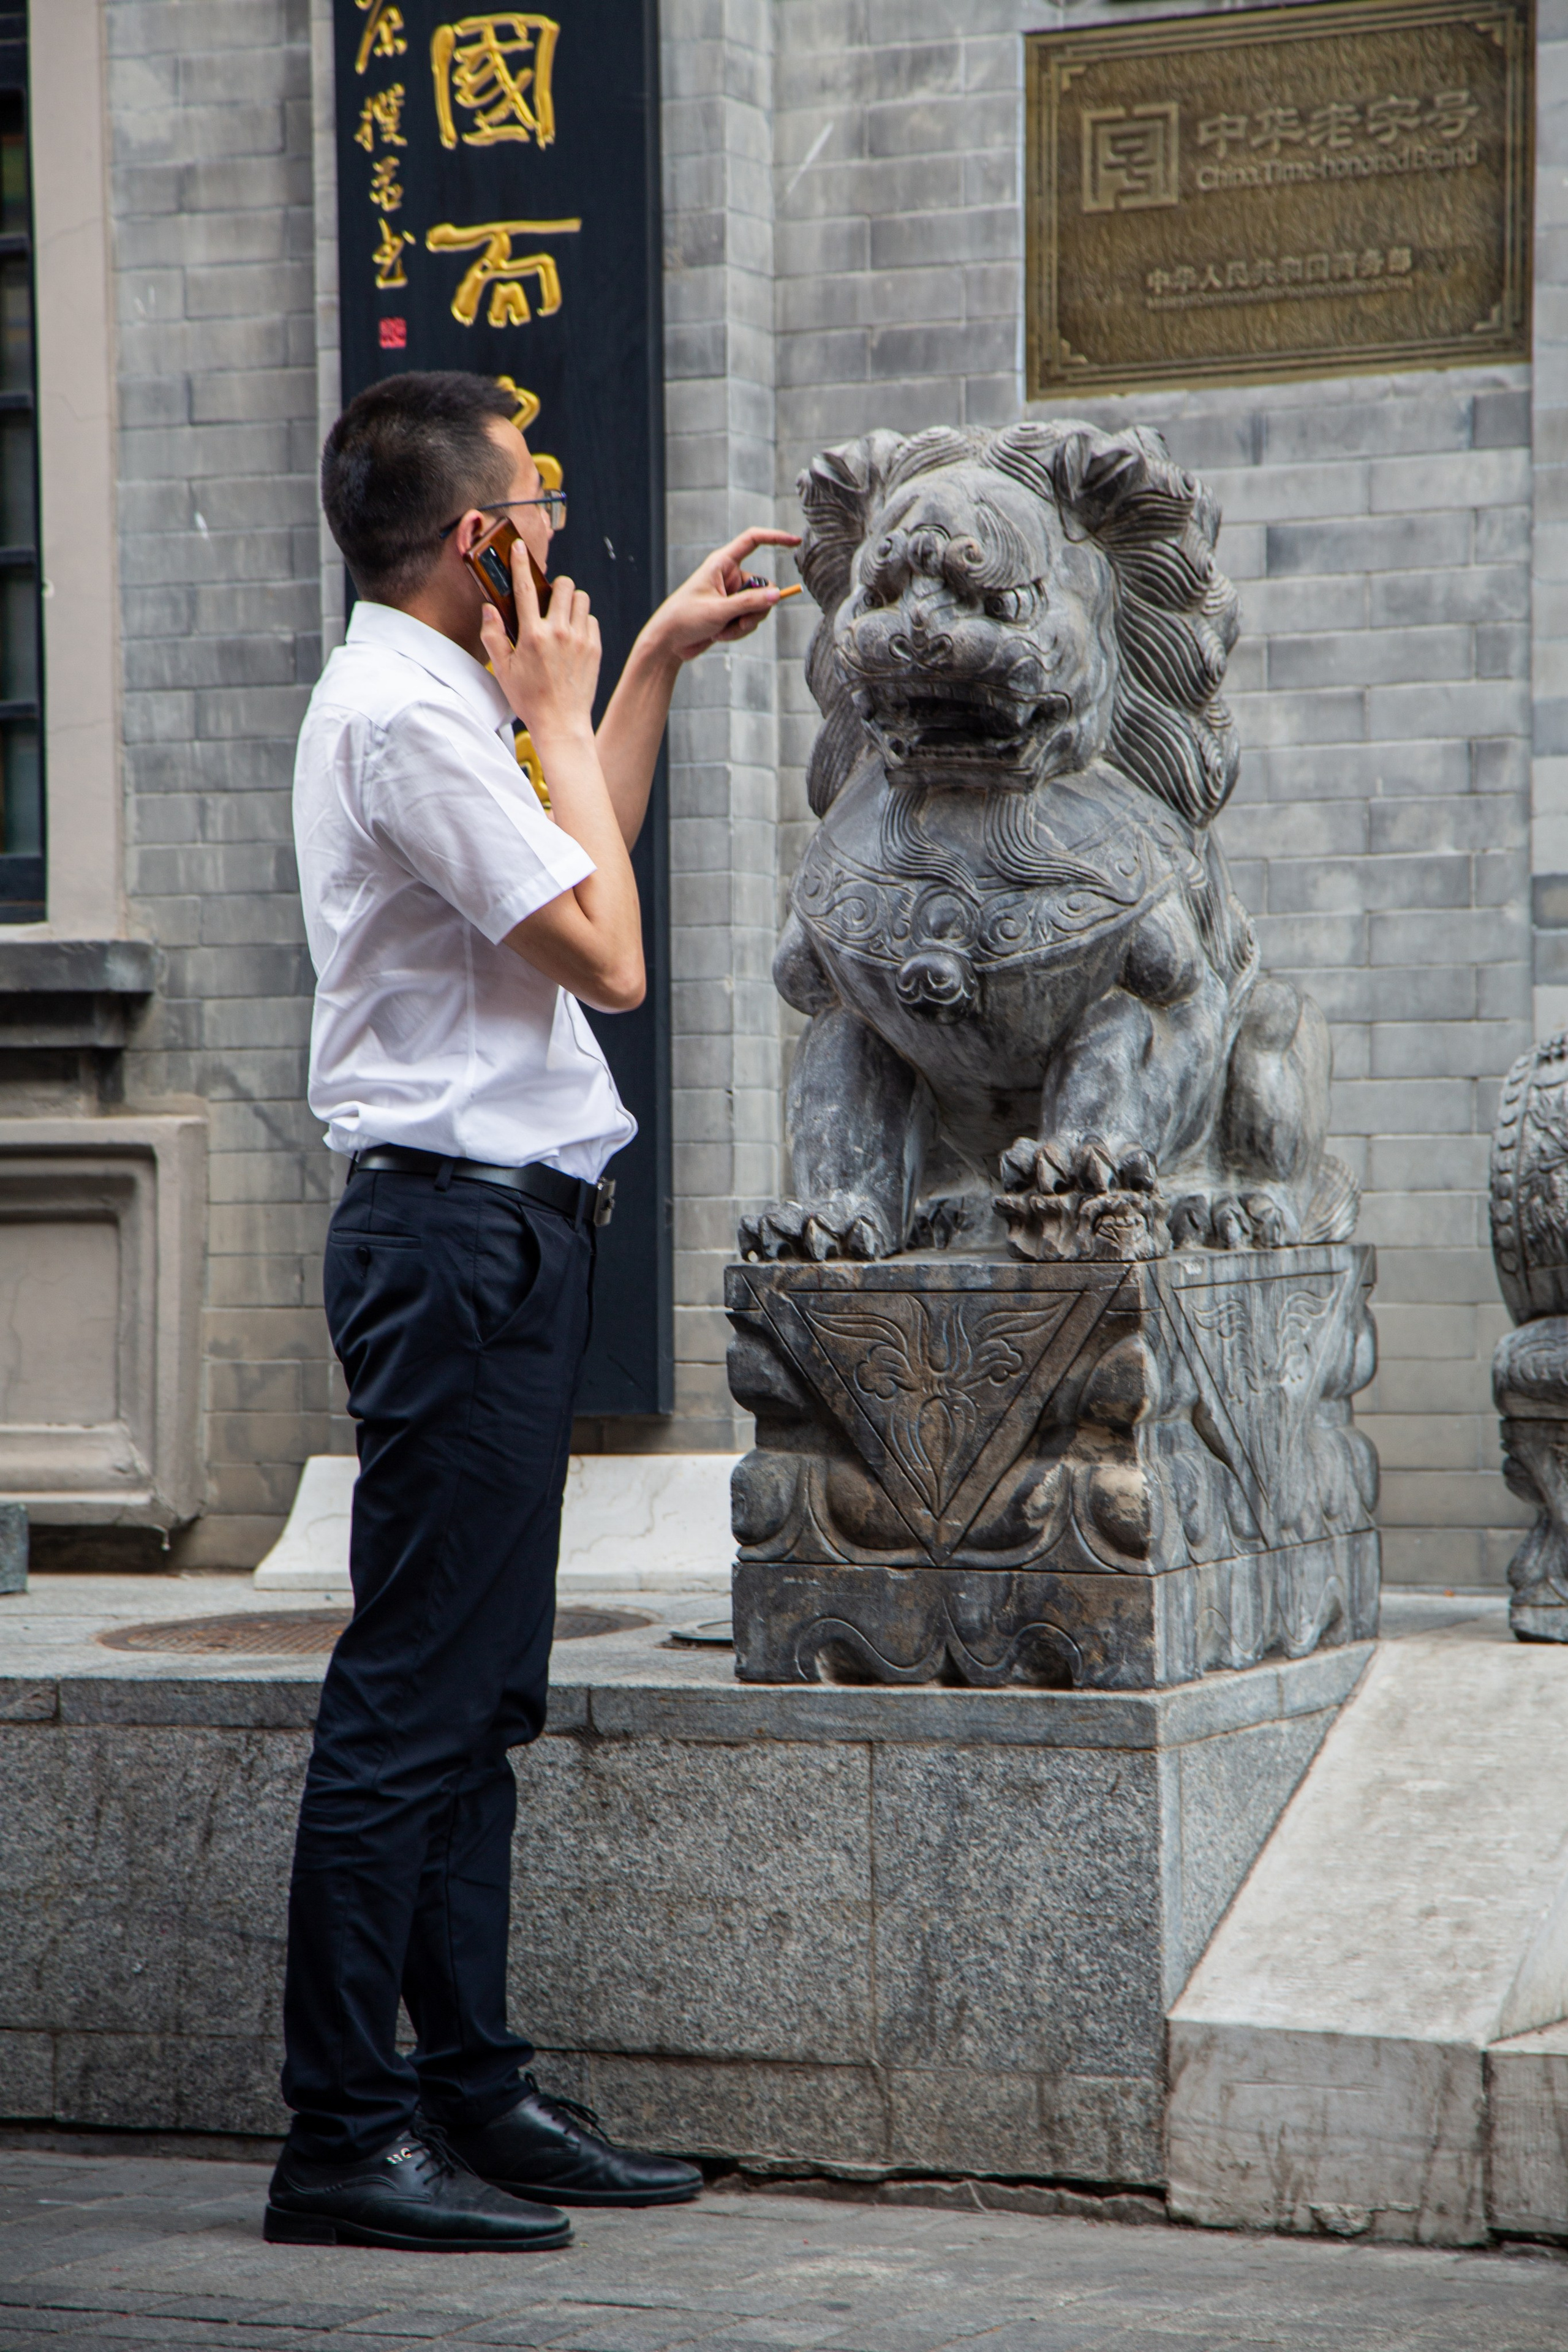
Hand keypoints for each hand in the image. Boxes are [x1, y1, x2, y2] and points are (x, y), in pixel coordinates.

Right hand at [481, 543, 601, 744]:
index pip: (525, 589)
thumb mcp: (503, 670)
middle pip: (564, 585)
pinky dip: (583, 621)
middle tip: (549, 599)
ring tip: (563, 616)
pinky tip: (573, 635)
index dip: (520, 564)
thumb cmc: (530, 700)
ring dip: (572, 601)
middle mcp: (559, 633)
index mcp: (532, 636)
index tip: (520, 548)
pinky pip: (592, 620)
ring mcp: (580, 640)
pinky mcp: (594, 648)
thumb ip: (493, 636)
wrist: (561, 724)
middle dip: (556, 586)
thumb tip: (489, 609)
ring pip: (582, 599)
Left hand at [642, 527, 803, 665]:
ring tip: (723, 631)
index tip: (795, 542)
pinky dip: (739, 631)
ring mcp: (732, 595)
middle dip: (758, 608)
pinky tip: (720, 635)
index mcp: (722, 563)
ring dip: (745, 624)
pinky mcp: (732, 612)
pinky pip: (750, 620)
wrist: (668, 642)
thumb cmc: (685, 618)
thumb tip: (778, 595)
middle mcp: (729, 576)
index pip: (753, 540)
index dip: (775, 538)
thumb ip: (749, 603)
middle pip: (764, 586)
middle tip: (742, 622)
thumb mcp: (718, 611)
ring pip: (759, 607)